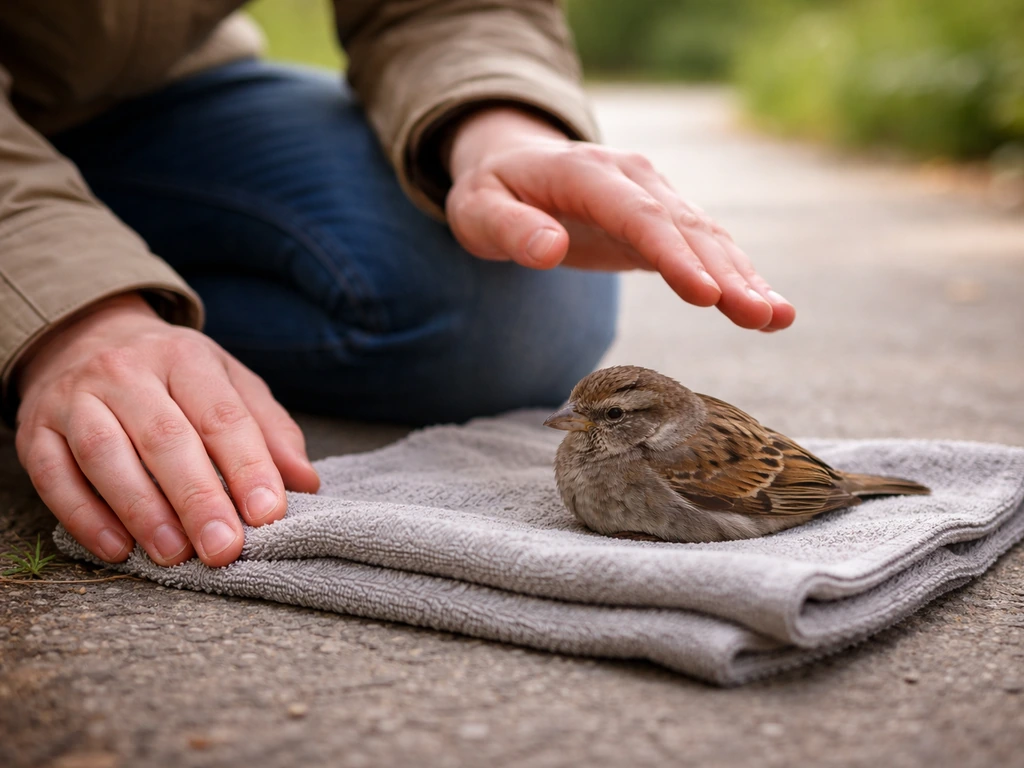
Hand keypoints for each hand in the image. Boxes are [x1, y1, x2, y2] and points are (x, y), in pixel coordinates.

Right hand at [13, 293, 319, 566]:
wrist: (87, 337)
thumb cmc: (176, 376)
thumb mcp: (231, 385)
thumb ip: (270, 431)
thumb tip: (306, 483)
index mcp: (185, 358)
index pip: (221, 414)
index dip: (247, 466)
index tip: (268, 514)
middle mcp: (127, 371)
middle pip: (165, 438)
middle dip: (198, 498)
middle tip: (224, 549)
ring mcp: (75, 398)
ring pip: (106, 454)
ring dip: (142, 510)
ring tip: (174, 554)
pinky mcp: (35, 428)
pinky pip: (53, 474)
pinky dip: (84, 515)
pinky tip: (117, 549)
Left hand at [445, 107, 794, 330]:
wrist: (512, 165)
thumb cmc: (491, 193)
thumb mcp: (478, 210)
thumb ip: (511, 229)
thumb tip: (549, 249)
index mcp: (585, 173)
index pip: (638, 215)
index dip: (674, 255)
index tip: (706, 296)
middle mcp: (631, 177)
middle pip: (684, 227)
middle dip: (725, 274)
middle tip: (762, 318)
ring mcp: (652, 194)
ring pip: (705, 236)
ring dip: (744, 277)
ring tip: (779, 318)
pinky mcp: (661, 219)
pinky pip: (704, 247)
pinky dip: (736, 276)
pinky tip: (767, 308)